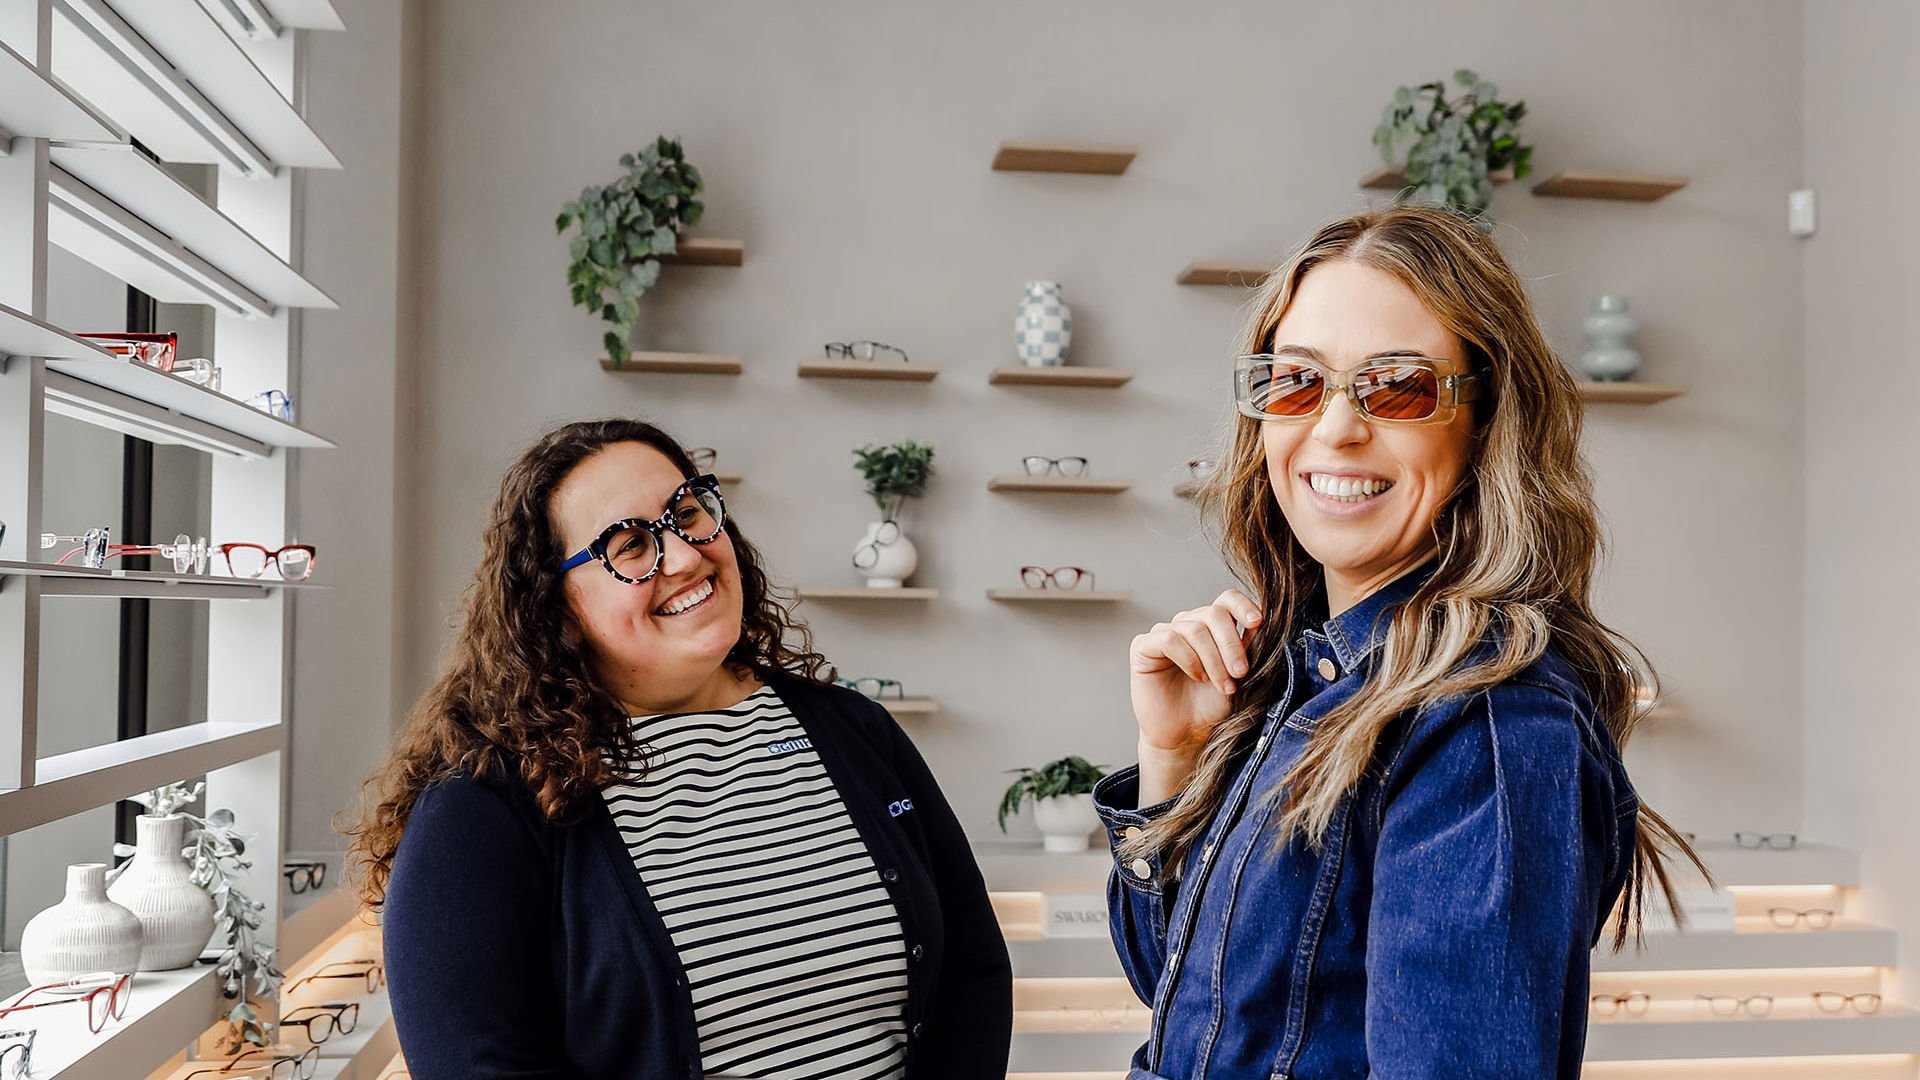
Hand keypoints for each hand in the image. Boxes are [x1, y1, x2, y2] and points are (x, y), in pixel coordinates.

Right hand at [1129, 590, 1263, 786]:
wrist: (1186, 735)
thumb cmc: (1211, 706)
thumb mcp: (1240, 676)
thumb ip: (1249, 647)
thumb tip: (1263, 621)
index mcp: (1212, 627)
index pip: (1226, 599)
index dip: (1242, 605)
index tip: (1257, 622)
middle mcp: (1188, 624)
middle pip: (1214, 613)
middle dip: (1231, 644)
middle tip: (1240, 672)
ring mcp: (1165, 633)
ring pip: (1194, 628)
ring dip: (1213, 659)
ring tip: (1221, 684)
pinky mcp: (1143, 646)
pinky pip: (1169, 638)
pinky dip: (1189, 659)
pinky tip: (1197, 677)